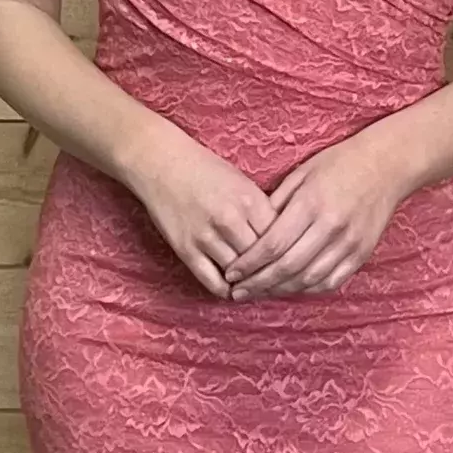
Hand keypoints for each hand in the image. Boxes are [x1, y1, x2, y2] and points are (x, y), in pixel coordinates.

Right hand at [128, 126, 283, 297]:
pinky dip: (226, 290)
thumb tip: (282, 241)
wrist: (162, 162)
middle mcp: (230, 219)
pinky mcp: (186, 249)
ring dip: (249, 284)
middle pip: (262, 260)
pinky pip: (212, 281)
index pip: (280, 239)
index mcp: (250, 200)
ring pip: (239, 273)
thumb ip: (262, 212)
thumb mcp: (243, 183)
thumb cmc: (206, 171)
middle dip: (271, 273)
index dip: (288, 255)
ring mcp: (206, 236)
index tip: (290, 264)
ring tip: (256, 288)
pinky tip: (232, 288)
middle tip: (278, 283)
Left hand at [222, 130, 409, 298]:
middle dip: (258, 283)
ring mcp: (349, 243)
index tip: (231, 273)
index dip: (248, 263)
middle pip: (287, 267)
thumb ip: (276, 202)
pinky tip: (291, 288)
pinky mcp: (362, 253)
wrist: (386, 165)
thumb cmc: (339, 164)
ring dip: (280, 290)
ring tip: (260, 292)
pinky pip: (331, 281)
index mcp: (311, 203)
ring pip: (308, 279)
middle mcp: (330, 226)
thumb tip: (250, 229)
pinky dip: (307, 289)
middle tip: (238, 292)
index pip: (272, 244)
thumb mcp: (302, 173)